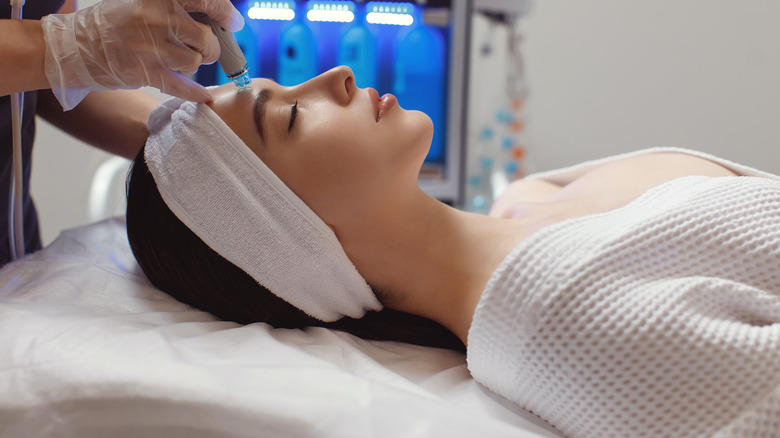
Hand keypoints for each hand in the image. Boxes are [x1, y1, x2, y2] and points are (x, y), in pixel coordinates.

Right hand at [41, 0, 244, 109]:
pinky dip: (195, 93)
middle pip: (205, 37)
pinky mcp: (142, 71)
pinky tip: (203, 94)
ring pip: (194, 61)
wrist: (72, 46)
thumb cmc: (113, 24)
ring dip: (192, 65)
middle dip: (211, 48)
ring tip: (179, 62)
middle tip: (205, 50)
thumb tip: (217, 18)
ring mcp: (147, 45)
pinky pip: (181, 86)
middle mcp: (153, 17)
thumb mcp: (140, 2)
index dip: (224, 12)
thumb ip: (173, 8)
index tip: (232, 21)